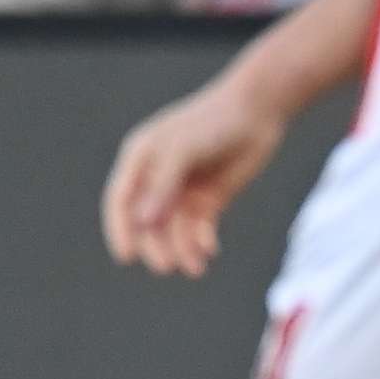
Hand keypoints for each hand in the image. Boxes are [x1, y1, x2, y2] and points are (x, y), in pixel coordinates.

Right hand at [103, 80, 286, 277]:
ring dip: (181, 250)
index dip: (120, 229)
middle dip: (156, 245)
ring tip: (195, 267)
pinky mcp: (209, 198)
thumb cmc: (214, 121)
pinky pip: (198, 228)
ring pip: (174, 230)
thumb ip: (163, 184)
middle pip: (148, 222)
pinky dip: (200, 242)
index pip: (121, 201)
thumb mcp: (183, 149)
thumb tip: (143, 222)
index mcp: (140, 160)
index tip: (126, 255)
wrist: (259, 111)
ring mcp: (183, 190)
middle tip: (167, 267)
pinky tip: (209, 250)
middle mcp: (158, 178)